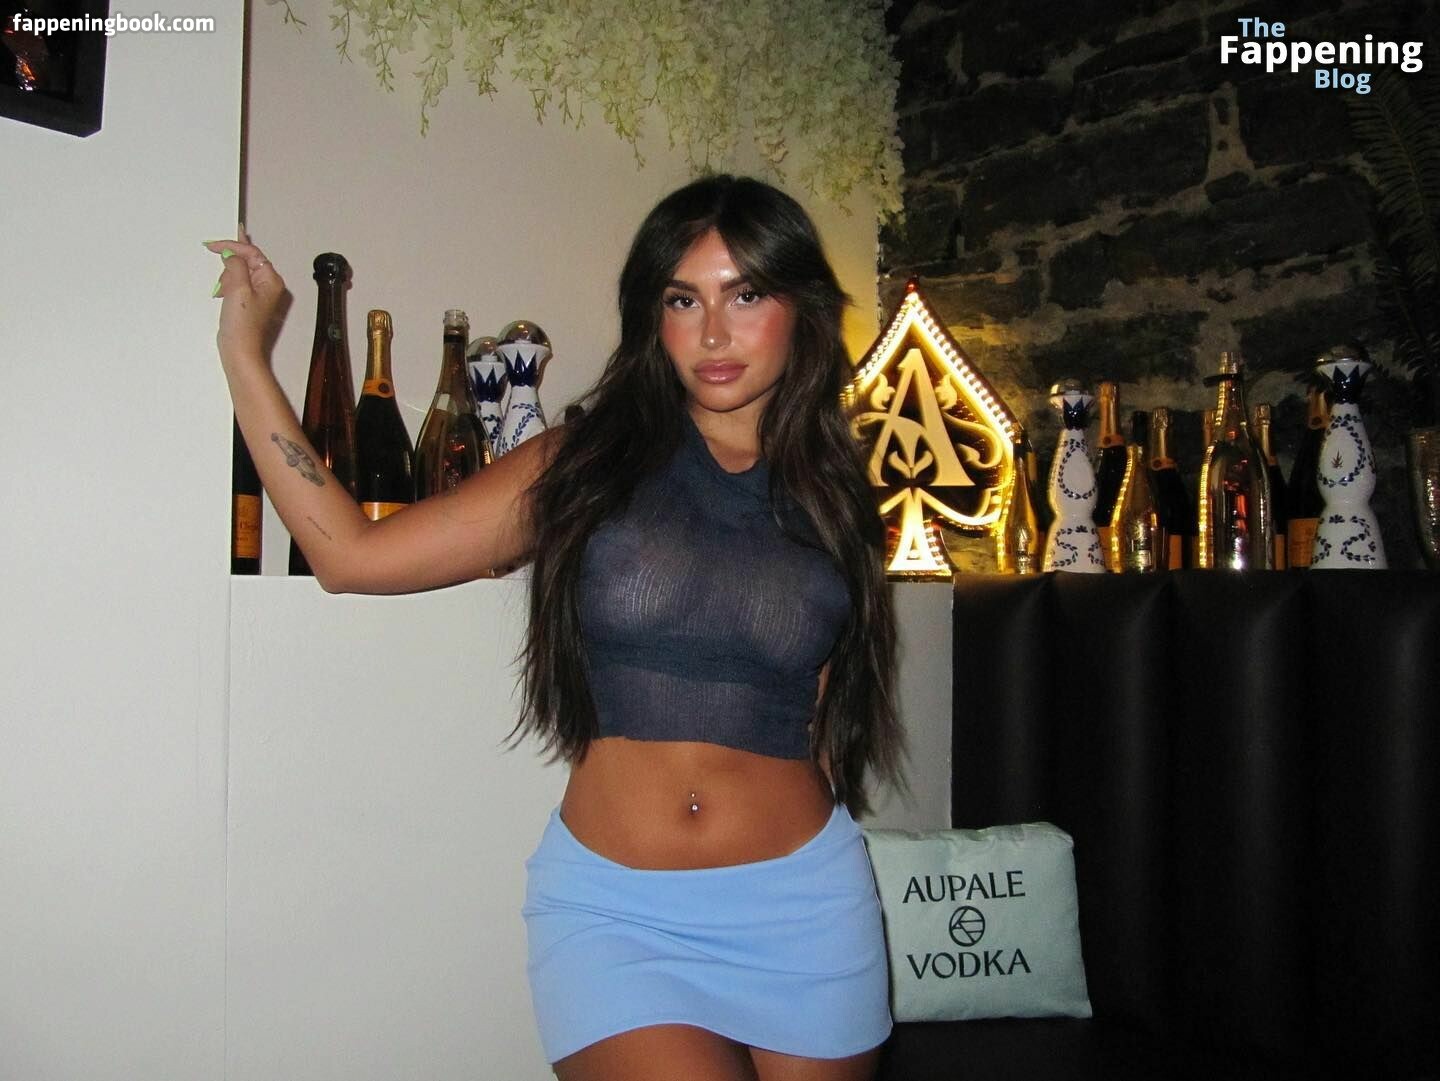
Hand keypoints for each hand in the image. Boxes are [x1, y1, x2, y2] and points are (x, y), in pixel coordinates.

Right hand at [205, 230, 289, 370]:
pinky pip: (237, 285)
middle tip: (223, 280)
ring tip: (223, 293)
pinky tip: (221, 294)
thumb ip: (236, 265)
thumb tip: (232, 254)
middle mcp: (269, 286)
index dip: (232, 246)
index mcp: (271, 280)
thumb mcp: (237, 288)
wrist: (240, 350)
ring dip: (227, 278)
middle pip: (247, 262)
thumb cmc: (242, 324)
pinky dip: (227, 286)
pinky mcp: (249, 302)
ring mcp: (259, 295)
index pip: (253, 253)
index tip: (213, 245)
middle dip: (230, 267)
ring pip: (240, 273)